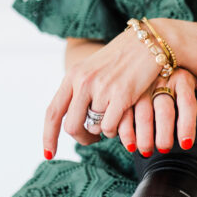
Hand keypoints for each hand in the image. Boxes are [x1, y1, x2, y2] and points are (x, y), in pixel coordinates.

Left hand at [43, 26, 162, 154]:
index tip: (49, 153)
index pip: (53, 112)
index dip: (48, 135)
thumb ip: (79, 91)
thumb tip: (72, 121)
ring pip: (94, 128)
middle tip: (92, 139)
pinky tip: (121, 119)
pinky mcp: (122, 95)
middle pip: (71, 126)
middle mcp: (84, 81)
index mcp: (73, 75)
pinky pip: (109, 127)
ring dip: (103, 131)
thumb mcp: (92, 69)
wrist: (147, 42)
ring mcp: (102, 88)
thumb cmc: (121, 59)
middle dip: (81, 138)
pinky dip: (114, 130)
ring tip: (113, 117)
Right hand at [115, 67, 196, 155]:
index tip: (187, 143)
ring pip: (142, 111)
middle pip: (164, 109)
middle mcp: (161, 79)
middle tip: (164, 149)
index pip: (187, 101)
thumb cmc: (174, 70)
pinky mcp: (124, 90)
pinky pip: (123, 110)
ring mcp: (141, 85)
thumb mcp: (195, 76)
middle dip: (164, 133)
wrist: (145, 46)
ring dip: (143, 134)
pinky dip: (125, 129)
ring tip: (147, 149)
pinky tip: (129, 142)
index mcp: (181, 76)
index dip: (187, 124)